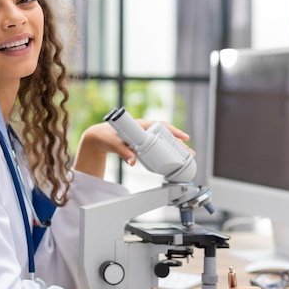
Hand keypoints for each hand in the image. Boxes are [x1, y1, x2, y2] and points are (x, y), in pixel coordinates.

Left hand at [72, 120, 191, 177]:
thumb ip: (123, 153)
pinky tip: (172, 156)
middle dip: (178, 143)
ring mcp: (143, 135)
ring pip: (162, 140)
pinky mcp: (141, 142)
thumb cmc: (105, 136)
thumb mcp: (114, 144)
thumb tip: (133, 162)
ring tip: (185, 156)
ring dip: (174, 147)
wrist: (98, 136)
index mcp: (139, 125)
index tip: (184, 138)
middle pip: (166, 134)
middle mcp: (144, 128)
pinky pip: (157, 144)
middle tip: (190, 153)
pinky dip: (165, 150)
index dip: (173, 132)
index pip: (161, 126)